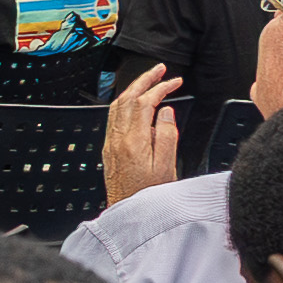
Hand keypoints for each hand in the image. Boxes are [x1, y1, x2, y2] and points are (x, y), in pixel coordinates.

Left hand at [101, 66, 182, 205]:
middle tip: (160, 69)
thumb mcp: (167, 166)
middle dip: (144, 79)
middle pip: (126, 98)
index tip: (174, 81)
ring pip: (117, 106)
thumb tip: (165, 112)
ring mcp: (111, 144)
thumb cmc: (148, 196)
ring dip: (132, 89)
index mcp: (133, 141)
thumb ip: (167, 135)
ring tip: (148, 80)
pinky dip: (125, 104)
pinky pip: (113, 118)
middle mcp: (117, 139)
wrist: (126, 214)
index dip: (160, 87)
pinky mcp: (109, 150)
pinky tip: (134, 105)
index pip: (144, 101)